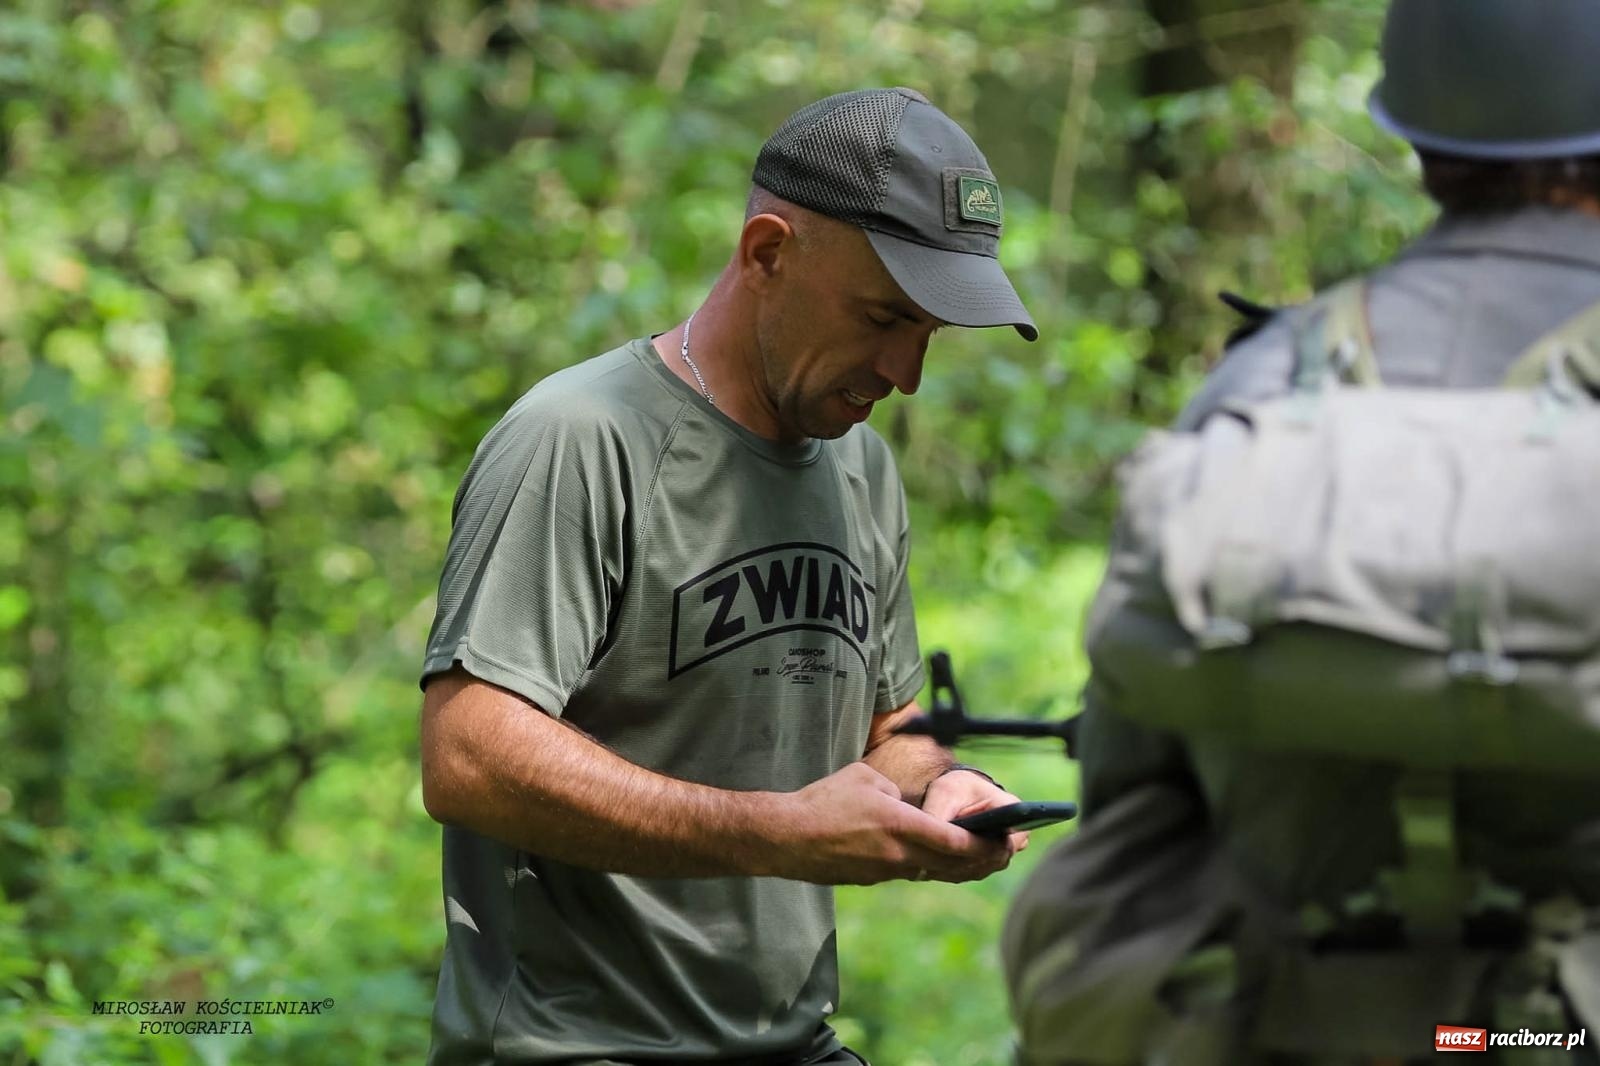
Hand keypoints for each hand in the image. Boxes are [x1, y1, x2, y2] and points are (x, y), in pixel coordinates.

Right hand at [763, 762, 1011, 885]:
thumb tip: (905, 804)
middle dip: (982, 859)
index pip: (954, 841)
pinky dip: (927, 866)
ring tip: (979, 856)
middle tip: (1005, 852)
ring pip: (931, 871)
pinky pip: (907, 872)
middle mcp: (898, 855)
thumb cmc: (823, 801)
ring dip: (957, 865)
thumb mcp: (866, 778)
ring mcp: (884, 871)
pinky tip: (935, 858)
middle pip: (952, 864)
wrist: (786, 837)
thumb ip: (895, 791)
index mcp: (900, 825)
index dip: (984, 844)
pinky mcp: (870, 879)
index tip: (1004, 841)